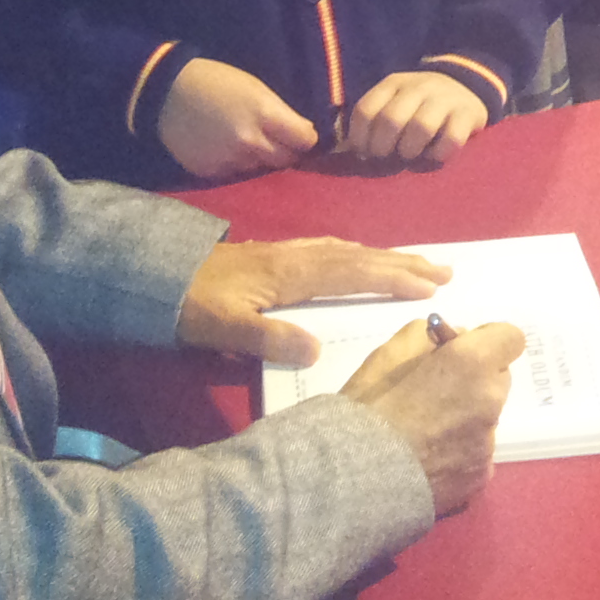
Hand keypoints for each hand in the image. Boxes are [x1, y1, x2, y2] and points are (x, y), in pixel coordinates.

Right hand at [157, 58, 319, 179]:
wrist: (165, 94)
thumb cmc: (216, 82)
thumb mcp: (255, 88)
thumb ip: (280, 113)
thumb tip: (302, 133)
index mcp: (264, 114)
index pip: (305, 140)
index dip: (306, 137)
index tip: (302, 134)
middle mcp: (250, 142)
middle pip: (286, 160)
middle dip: (287, 150)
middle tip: (278, 139)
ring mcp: (230, 161)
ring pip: (260, 168)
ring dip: (259, 158)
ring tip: (246, 140)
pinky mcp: (211, 173)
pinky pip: (235, 174)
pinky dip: (236, 164)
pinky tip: (225, 148)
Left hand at [175, 238, 449, 361]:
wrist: (155, 276)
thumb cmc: (190, 305)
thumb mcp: (223, 328)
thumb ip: (268, 338)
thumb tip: (317, 350)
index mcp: (291, 273)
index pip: (352, 274)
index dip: (392, 278)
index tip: (430, 287)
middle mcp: (296, 256)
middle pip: (359, 256)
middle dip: (403, 263)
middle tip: (444, 269)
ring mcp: (287, 252)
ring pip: (348, 250)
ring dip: (385, 256)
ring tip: (416, 263)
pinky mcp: (277, 255)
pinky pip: (332, 249)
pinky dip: (358, 253)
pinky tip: (360, 257)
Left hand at [339, 70, 490, 168]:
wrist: (466, 84)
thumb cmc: (419, 104)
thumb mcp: (394, 101)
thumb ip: (372, 121)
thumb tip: (341, 151)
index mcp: (394, 84)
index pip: (365, 110)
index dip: (359, 137)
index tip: (363, 153)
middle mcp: (418, 87)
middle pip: (391, 119)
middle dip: (382, 147)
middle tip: (386, 158)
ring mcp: (445, 99)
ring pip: (421, 127)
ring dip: (410, 150)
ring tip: (410, 156)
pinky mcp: (468, 114)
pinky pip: (451, 138)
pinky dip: (439, 154)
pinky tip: (434, 156)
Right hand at [341, 317, 526, 516]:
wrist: (353, 478)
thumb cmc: (369, 408)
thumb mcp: (390, 353)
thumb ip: (429, 337)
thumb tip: (453, 340)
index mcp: (472, 362)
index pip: (510, 338)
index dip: (487, 341)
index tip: (462, 350)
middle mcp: (490, 400)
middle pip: (498, 379)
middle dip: (476, 379)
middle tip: (437, 392)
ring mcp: (488, 443)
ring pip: (486, 419)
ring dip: (467, 418)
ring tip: (425, 434)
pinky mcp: (480, 477)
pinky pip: (477, 454)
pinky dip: (460, 454)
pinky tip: (427, 460)